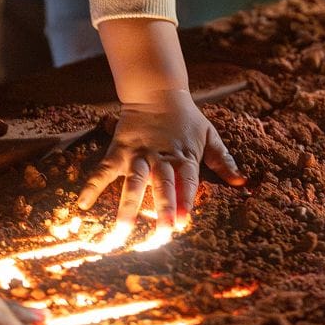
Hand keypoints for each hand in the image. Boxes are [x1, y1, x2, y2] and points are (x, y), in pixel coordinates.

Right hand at [75, 90, 245, 231]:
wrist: (157, 92)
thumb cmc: (187, 118)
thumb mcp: (209, 135)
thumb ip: (223, 160)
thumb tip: (242, 182)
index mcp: (185, 156)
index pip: (188, 181)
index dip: (187, 201)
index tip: (186, 222)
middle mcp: (161, 158)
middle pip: (162, 186)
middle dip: (163, 209)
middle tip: (163, 233)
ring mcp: (138, 155)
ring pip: (133, 183)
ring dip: (128, 207)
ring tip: (122, 231)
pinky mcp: (119, 151)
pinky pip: (103, 171)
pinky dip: (92, 187)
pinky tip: (82, 206)